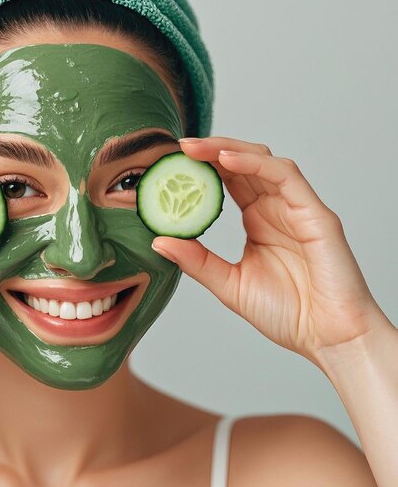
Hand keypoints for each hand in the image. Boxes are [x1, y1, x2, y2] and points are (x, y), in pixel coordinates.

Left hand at [151, 136, 389, 365]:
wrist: (328, 338)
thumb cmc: (288, 314)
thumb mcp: (229, 284)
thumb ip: (197, 261)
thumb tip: (159, 241)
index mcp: (258, 221)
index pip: (228, 181)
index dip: (201, 168)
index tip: (169, 163)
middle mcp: (277, 208)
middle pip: (243, 163)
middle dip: (210, 150)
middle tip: (178, 147)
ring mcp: (297, 207)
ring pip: (263, 161)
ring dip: (228, 149)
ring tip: (194, 148)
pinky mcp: (315, 213)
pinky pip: (285, 176)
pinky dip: (255, 163)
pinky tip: (226, 159)